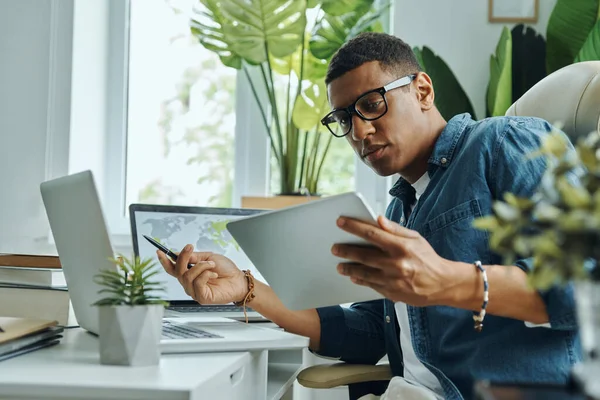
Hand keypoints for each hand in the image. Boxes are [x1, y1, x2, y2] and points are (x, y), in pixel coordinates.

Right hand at [157, 244, 247, 304]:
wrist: (239, 280)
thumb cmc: (226, 270)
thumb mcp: (209, 257)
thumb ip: (195, 257)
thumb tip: (180, 254)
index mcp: (190, 273)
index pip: (173, 269)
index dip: (164, 261)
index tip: (159, 251)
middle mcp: (189, 283)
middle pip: (178, 271)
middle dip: (183, 257)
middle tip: (190, 247)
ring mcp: (194, 291)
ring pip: (187, 276)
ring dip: (201, 266)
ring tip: (212, 264)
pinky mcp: (201, 297)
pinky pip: (197, 283)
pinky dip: (206, 274)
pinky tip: (214, 274)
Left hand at [331, 215, 456, 305]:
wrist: (442, 284)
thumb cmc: (427, 258)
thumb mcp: (415, 238)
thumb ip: (395, 229)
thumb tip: (378, 219)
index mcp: (401, 247)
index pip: (372, 233)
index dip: (354, 227)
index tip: (340, 222)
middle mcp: (396, 264)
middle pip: (364, 255)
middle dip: (346, 250)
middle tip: (334, 248)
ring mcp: (393, 280)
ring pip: (365, 273)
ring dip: (349, 269)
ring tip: (340, 266)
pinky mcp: (392, 293)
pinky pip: (372, 286)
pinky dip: (361, 281)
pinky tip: (353, 277)